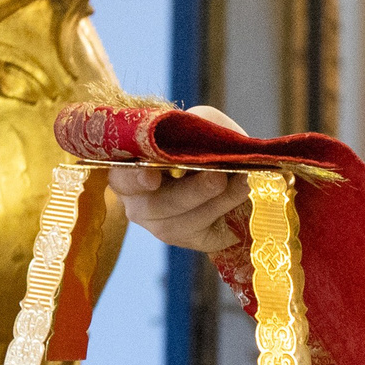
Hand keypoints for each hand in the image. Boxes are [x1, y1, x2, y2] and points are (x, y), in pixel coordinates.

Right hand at [111, 105, 245, 252]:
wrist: (236, 172)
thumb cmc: (206, 145)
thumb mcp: (200, 124)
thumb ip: (197, 123)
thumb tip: (201, 133)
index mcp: (130, 171)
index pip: (121, 177)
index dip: (133, 178)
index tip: (152, 176)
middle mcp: (139, 203)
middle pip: (156, 206)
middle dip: (189, 192)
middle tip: (217, 176)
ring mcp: (163, 226)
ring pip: (182, 223)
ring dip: (216, 201)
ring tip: (242, 182)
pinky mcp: (191, 240)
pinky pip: (206, 233)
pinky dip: (228, 210)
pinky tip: (243, 194)